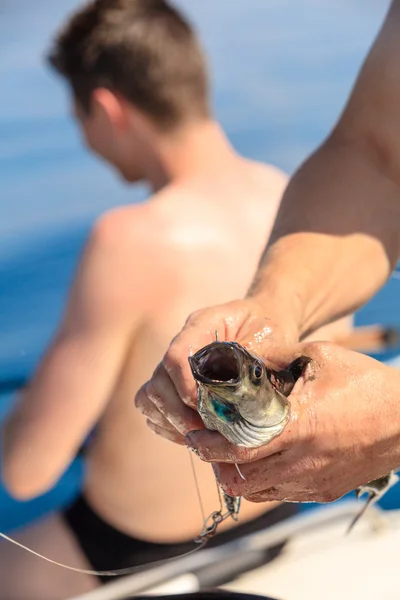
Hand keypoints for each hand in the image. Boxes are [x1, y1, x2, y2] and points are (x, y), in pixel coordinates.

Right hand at [135, 298, 298, 444]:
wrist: (269, 320)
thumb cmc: (271, 327)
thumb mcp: (273, 338)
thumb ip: (255, 362)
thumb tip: (241, 394)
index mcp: (202, 325)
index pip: (177, 356)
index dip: (185, 387)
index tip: (205, 409)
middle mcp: (183, 343)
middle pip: (158, 381)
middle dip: (178, 413)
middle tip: (205, 433)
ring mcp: (176, 364)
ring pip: (150, 396)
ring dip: (172, 421)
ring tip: (201, 436)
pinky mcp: (176, 383)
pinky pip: (155, 409)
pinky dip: (169, 426)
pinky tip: (195, 434)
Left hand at [186, 342, 399, 502]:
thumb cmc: (365, 383)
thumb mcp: (319, 356)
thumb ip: (276, 356)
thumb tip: (244, 355)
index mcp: (299, 426)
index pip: (238, 448)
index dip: (208, 445)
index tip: (193, 434)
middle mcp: (302, 460)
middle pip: (240, 478)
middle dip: (215, 463)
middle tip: (206, 443)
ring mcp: (313, 480)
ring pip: (258, 492)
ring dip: (237, 475)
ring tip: (230, 453)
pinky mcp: (324, 490)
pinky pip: (280, 495)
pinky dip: (262, 483)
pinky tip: (261, 462)